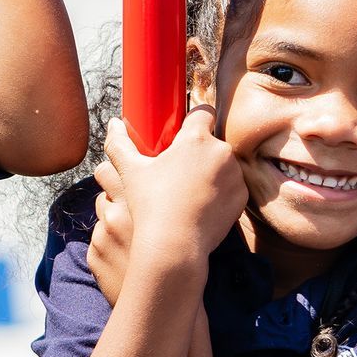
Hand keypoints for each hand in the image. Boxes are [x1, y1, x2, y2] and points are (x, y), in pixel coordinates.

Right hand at [88, 108, 245, 300]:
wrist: (174, 245)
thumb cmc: (150, 205)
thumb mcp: (130, 171)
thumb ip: (120, 143)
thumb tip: (113, 123)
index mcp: (196, 138)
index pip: (202, 111)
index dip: (192, 119)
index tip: (182, 133)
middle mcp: (221, 152)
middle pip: (212, 141)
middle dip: (199, 150)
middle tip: (178, 170)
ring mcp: (235, 175)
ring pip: (224, 163)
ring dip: (212, 170)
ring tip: (189, 190)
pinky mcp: (242, 197)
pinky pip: (233, 186)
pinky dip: (221, 192)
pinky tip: (201, 204)